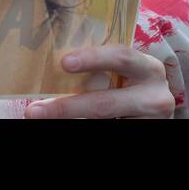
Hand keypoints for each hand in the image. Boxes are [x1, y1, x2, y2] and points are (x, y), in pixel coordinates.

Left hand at [24, 45, 173, 118]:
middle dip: (66, 107)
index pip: (121, 57)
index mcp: (149, 68)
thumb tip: (55, 67)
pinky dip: (83, 127)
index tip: (64, 63)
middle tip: (34, 110)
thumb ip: (104, 68)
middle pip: (105, 103)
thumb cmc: (134, 83)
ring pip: (103, 122)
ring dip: (68, 120)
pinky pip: (109, 131)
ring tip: (41, 117)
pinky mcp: (144, 132)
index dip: (93, 58)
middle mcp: (155, 96)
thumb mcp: (127, 72)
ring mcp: (151, 121)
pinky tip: (63, 124)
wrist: (155, 109)